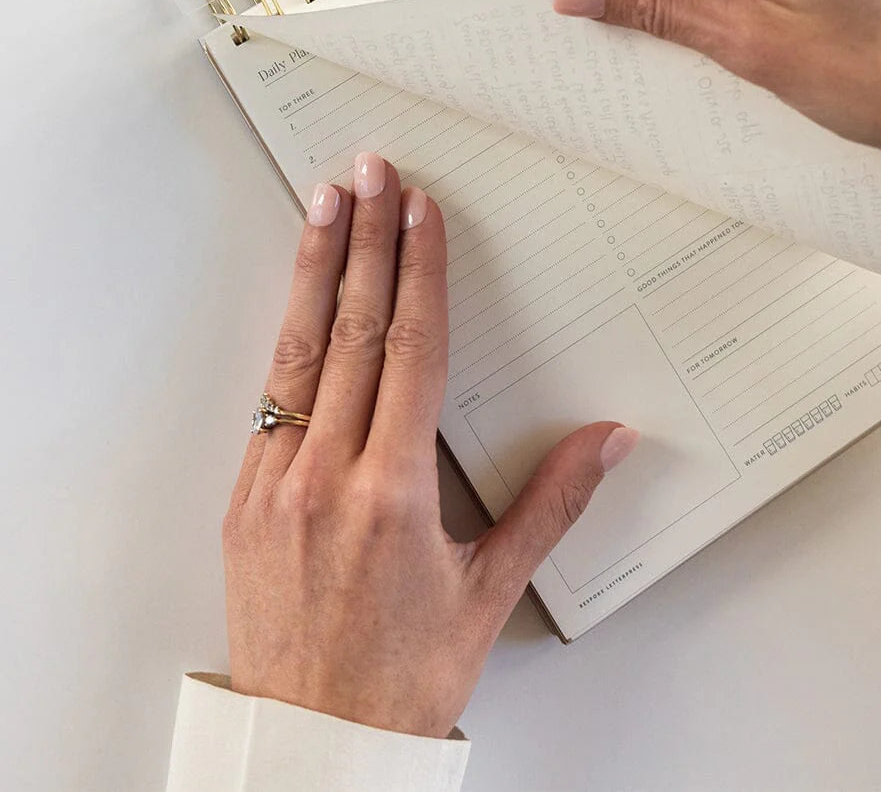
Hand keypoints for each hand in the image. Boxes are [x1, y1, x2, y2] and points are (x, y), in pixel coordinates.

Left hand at [223, 153, 636, 737]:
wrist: (314, 744)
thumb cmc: (407, 676)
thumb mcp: (491, 593)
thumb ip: (551, 504)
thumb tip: (611, 438)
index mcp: (394, 494)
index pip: (411, 351)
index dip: (419, 273)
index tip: (422, 213)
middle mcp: (327, 477)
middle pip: (352, 331)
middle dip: (365, 240)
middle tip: (372, 172)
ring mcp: (275, 485)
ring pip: (298, 353)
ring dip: (315, 268)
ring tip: (324, 201)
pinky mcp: (244, 499)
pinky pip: (268, 399)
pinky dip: (286, 335)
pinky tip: (296, 294)